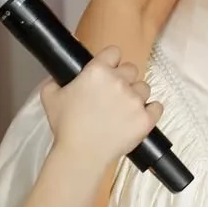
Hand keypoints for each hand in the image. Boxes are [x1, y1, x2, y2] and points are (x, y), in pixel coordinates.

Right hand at [41, 46, 161, 167]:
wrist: (81, 154)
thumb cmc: (67, 127)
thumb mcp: (50, 98)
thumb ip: (54, 81)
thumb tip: (57, 77)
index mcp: (97, 71)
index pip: (114, 52)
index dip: (111, 61)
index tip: (108, 70)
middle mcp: (119, 82)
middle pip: (131, 69)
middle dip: (124, 79)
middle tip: (113, 95)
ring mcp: (134, 100)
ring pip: (144, 87)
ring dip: (136, 95)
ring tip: (123, 109)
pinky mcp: (145, 119)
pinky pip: (157, 107)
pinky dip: (151, 111)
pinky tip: (139, 116)